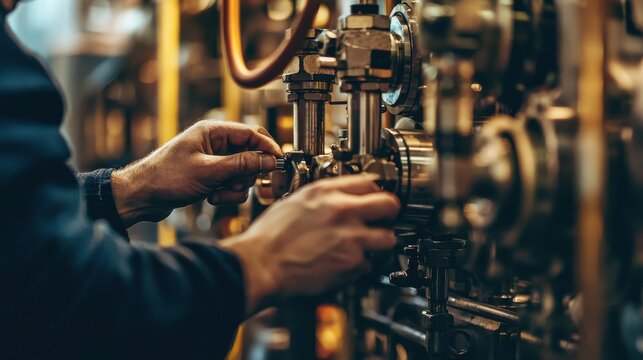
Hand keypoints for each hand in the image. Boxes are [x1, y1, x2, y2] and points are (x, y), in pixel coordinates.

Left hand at [111, 120, 281, 225]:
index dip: (267, 148)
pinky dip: (227, 193)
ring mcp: (212, 161)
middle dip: (248, 172)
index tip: (278, 162)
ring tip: (219, 193)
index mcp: (212, 132)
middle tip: (241, 182)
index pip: (251, 134)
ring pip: (242, 172)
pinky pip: (231, 183)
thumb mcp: (209, 171)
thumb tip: (268, 160)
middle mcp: (214, 143)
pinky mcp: (210, 176)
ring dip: (236, 186)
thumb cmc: (166, 178)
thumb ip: (241, 164)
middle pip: (249, 154)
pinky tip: (212, 198)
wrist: (141, 197)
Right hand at [220, 175, 400, 314]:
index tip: (375, 202)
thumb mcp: (295, 201)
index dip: (375, 194)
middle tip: (382, 221)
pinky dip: (360, 267)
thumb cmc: (270, 237)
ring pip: (388, 238)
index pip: (370, 183)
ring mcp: (351, 237)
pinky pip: (369, 264)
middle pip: (390, 204)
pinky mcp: (352, 263)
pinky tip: (345, 264)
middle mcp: (342, 210)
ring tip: (368, 247)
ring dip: (380, 244)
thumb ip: (323, 197)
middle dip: (389, 214)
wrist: (260, 265)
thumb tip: (340, 197)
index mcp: (326, 192)